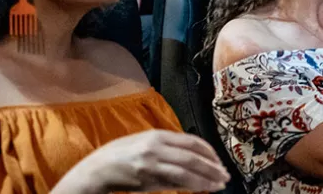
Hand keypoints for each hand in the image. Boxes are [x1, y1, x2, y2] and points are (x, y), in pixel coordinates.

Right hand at [54, 130, 229, 193]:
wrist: (96, 171)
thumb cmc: (119, 155)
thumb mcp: (143, 141)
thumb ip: (165, 146)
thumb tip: (191, 155)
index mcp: (156, 135)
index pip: (191, 141)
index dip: (209, 152)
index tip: (219, 160)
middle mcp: (156, 149)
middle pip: (192, 158)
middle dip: (212, 168)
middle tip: (225, 175)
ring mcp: (152, 166)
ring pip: (187, 173)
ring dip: (206, 180)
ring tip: (219, 184)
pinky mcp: (148, 182)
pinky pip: (175, 184)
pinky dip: (191, 186)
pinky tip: (202, 189)